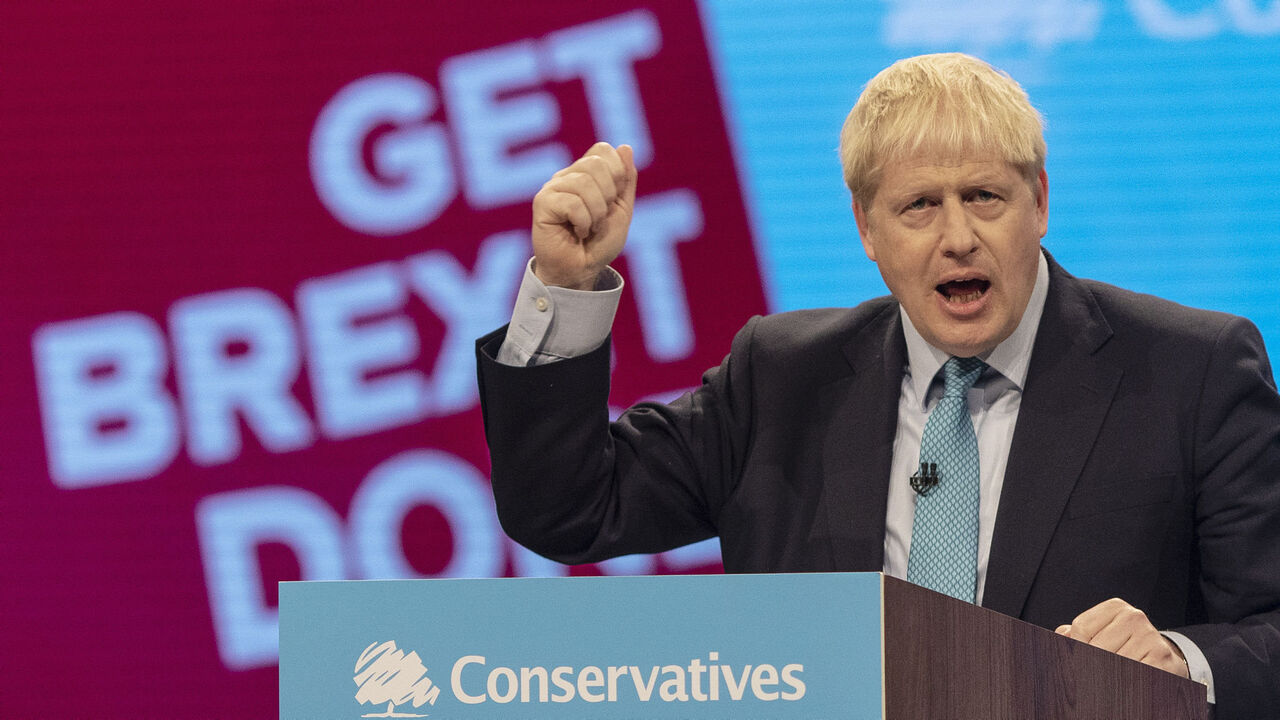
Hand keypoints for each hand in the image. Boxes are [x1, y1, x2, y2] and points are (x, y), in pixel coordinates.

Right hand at [530, 142, 636, 289]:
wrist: (582, 271)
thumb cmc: (599, 243)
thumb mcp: (622, 210)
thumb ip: (626, 180)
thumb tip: (625, 147)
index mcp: (585, 174)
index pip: (602, 150)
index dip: (616, 174)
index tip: (613, 200)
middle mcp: (567, 176)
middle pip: (595, 163)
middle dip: (607, 196)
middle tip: (600, 218)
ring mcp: (553, 188)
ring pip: (584, 184)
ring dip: (596, 214)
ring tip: (589, 228)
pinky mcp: (542, 203)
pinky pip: (572, 202)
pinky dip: (583, 222)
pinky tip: (577, 232)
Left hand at [1055, 598, 1189, 677]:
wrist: (1163, 659)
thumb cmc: (1124, 645)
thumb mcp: (1102, 632)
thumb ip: (1077, 633)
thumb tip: (1062, 637)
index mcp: (1115, 607)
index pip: (1081, 627)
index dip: (1078, 645)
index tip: (1085, 653)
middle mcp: (1134, 617)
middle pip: (1096, 647)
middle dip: (1093, 663)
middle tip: (1096, 671)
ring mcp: (1150, 636)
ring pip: (1113, 663)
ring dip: (1110, 675)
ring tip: (1116, 674)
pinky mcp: (1161, 657)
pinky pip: (1132, 674)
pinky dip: (1126, 681)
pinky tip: (1129, 678)